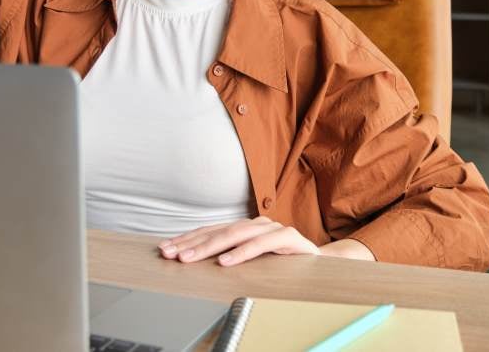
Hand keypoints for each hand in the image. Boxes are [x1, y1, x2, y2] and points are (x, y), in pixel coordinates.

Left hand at [157, 216, 320, 266]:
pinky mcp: (289, 238)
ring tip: (191, 258)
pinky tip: (227, 261)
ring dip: (211, 247)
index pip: (211, 231)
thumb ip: (230, 256)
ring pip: (237, 234)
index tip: (165, 248)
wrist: (322, 264)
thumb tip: (195, 260)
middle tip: (171, 254)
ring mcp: (273, 229)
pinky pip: (263, 244)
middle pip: (219, 231)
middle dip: (192, 243)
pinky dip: (243, 252)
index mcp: (246, 228)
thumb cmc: (284, 263)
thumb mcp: (252, 261)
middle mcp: (257, 224)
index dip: (188, 239)